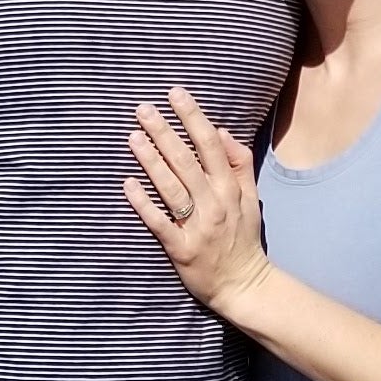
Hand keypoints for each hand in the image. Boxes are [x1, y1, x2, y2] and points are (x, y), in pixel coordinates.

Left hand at [124, 87, 270, 312]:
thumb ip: (239, 165)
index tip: (175, 94)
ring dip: (151, 161)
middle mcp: (214, 204)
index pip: (211, 145)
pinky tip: (128, 185)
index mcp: (230, 189)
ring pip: (171, 188)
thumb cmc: (243, 238)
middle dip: (165, 132)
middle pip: (187, 161)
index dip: (193, 117)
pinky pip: (160, 223)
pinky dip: (144, 204)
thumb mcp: (251, 199)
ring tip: (133, 138)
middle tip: (143, 109)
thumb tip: (222, 132)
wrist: (244, 285)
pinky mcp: (181, 249)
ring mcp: (197, 227)